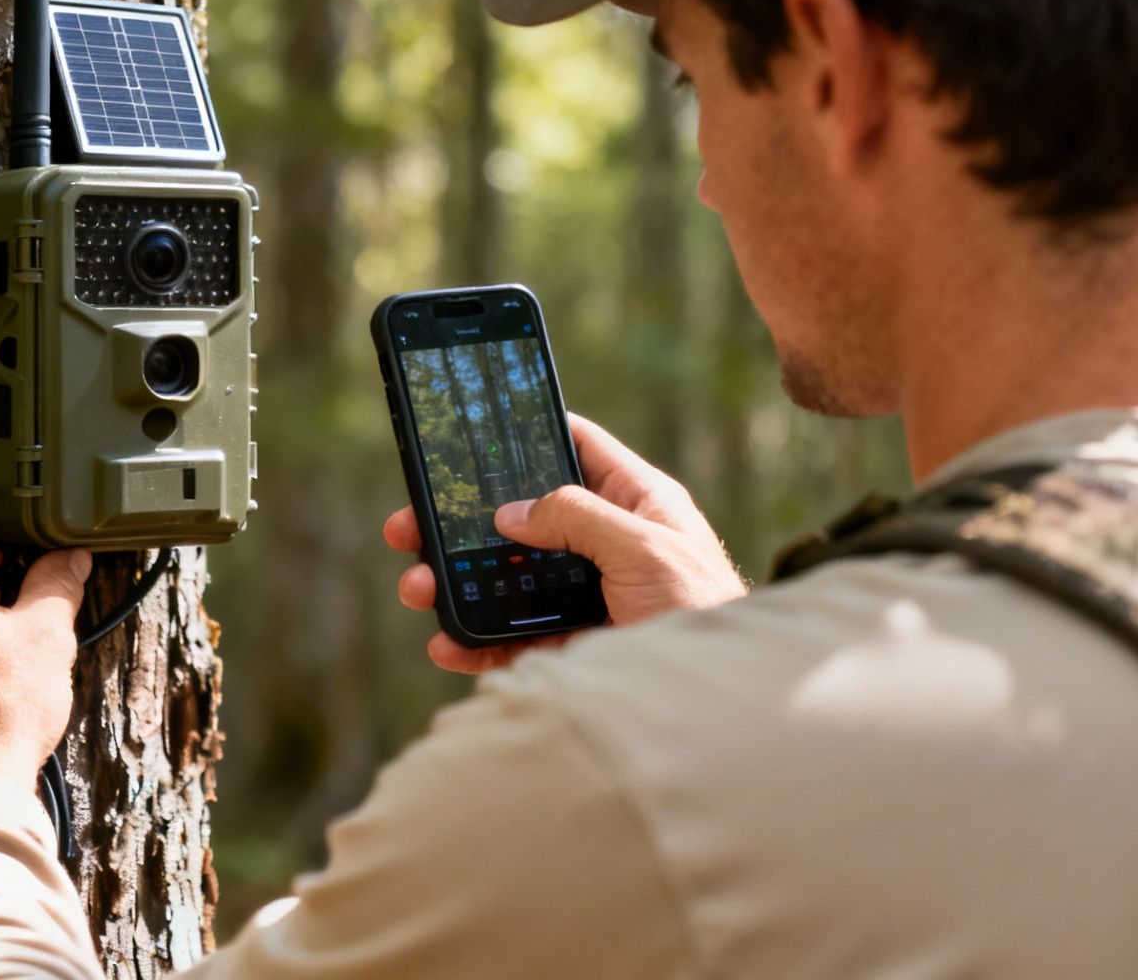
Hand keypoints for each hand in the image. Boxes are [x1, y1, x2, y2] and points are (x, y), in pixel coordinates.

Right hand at [385, 414, 747, 674]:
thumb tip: (512, 511)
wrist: (727, 705)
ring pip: (511, 580)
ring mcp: (590, 596)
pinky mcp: (578, 647)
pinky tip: (447, 644)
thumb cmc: (706, 612)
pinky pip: (516, 638)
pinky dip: (477, 642)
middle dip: (464, 522)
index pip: (577, 447)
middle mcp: (609, 544)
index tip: (472, 432)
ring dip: (459, 583)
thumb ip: (580, 518)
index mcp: (638, 502)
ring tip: (418, 588)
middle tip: (410, 526)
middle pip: (524, 519)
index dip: (527, 433)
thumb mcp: (648, 548)